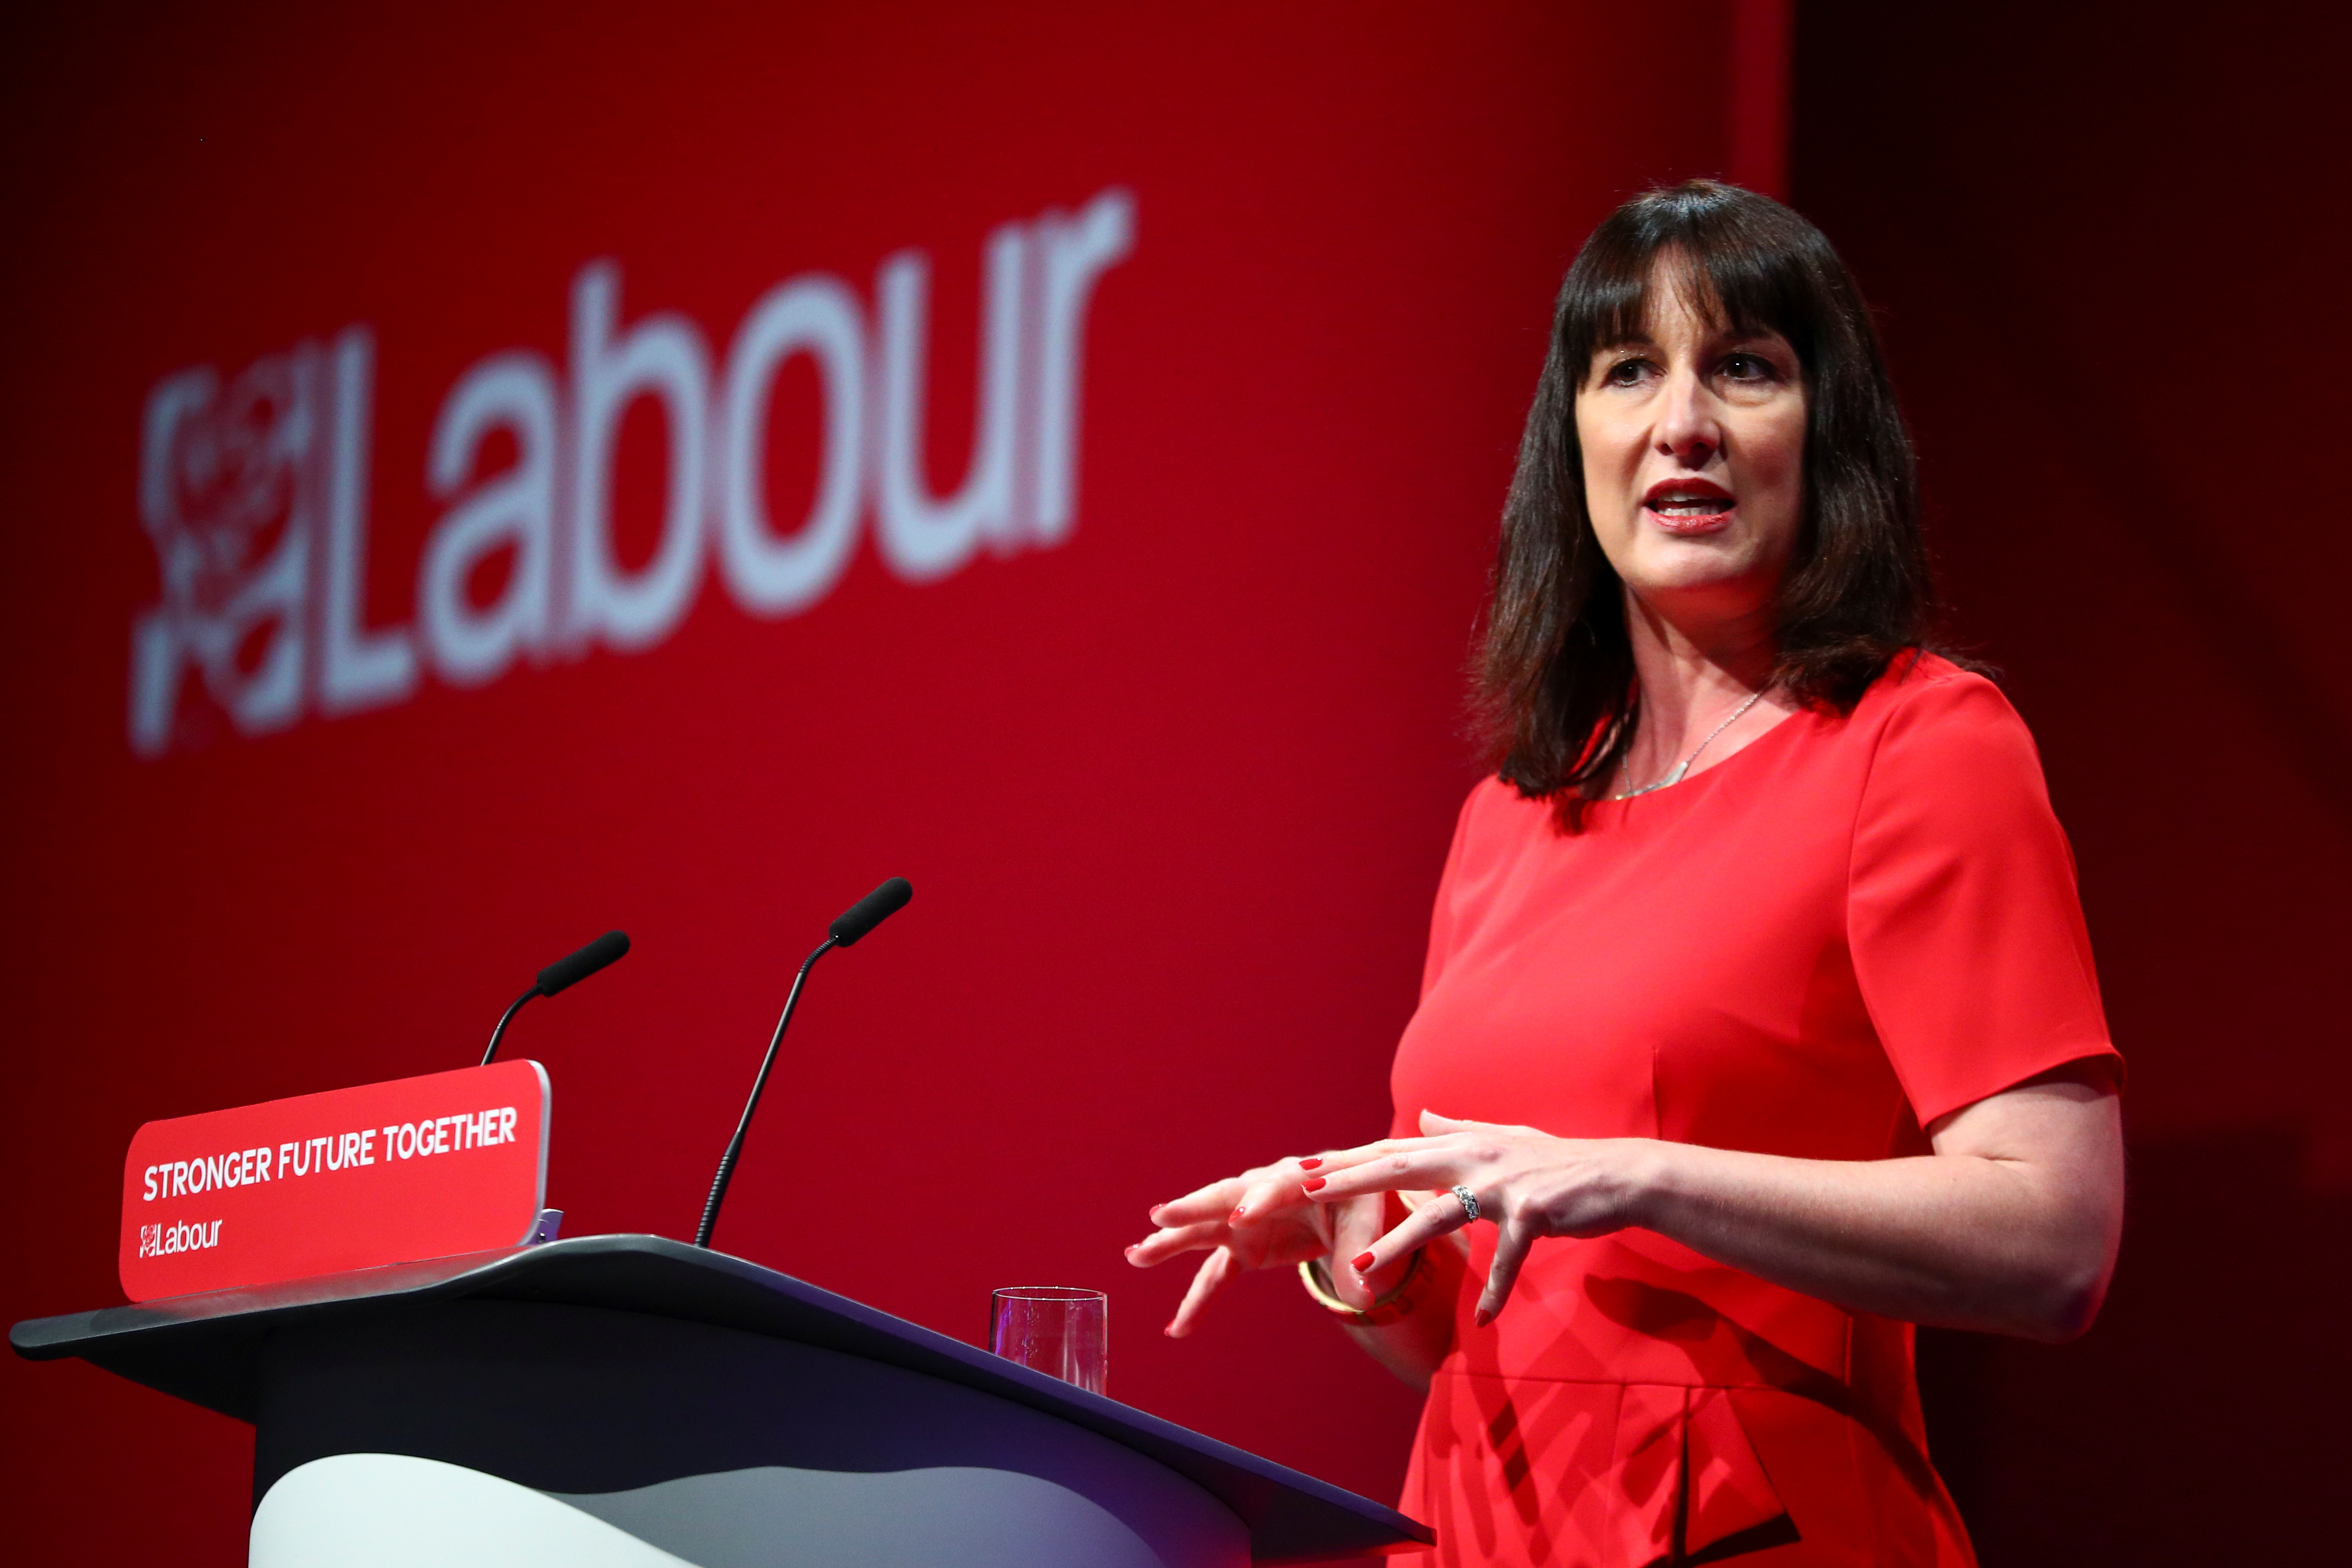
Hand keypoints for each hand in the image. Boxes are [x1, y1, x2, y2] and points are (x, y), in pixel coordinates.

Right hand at [1127, 1152, 1393, 1336]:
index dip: (1258, 1202)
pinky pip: (1215, 1275)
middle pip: (1223, 1199)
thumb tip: (1362, 1296)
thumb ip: (1360, 1253)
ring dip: (1172, 1243)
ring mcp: (1246, 1220)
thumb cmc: (1361, 1202)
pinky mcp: (1244, 1246)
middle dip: (1194, 1209)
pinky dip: (1199, 1301)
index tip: (1240, 1218)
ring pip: (1205, 1231)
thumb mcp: (1369, 1221)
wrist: (1351, 1204)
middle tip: (1162, 1216)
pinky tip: (1177, 1329)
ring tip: (1137, 1256)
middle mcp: (1262, 1192)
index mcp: (1299, 1176)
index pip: (1275, 1187)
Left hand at [1301, 1109, 1652, 1325]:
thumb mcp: (1505, 1138)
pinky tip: (1482, 1319)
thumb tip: (1424, 1114)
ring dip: (1394, 1246)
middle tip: (1304, 1191)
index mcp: (1465, 1144)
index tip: (1304, 1168)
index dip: (1348, 1159)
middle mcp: (1476, 1158)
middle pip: (1399, 1168)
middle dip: (1349, 1180)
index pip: (1393, 1150)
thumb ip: (1460, 1128)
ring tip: (1357, 1274)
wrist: (1619, 1174)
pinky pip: (1507, 1258)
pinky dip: (1496, 1289)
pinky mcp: (1532, 1214)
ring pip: (1437, 1215)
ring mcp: (1503, 1186)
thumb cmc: (1559, 1163)